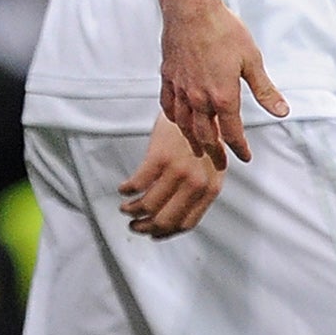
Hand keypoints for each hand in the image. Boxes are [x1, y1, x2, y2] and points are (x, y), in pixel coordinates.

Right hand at [119, 115, 225, 236]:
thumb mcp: (211, 163)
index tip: (154, 233)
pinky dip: (127, 190)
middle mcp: (196, 183)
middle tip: (135, 225)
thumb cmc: (204, 131)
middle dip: (146, 227)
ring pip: (148, 204)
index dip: (166, 232)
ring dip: (132, 210)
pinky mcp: (160, 156)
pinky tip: (124, 189)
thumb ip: (200, 187)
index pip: (186, 223)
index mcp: (211, 188)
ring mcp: (178, 170)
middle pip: (165, 219)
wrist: (199, 102)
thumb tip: (179, 210)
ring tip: (126, 208)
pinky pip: (137, 184)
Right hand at [160, 0, 286, 167]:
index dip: (240, 149)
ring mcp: (181, 89)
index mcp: (223, 96)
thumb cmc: (223, 29)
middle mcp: (199, 98)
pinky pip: (168, 105)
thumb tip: (282, 110)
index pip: (232, 133)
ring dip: (193, 140)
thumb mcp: (252, 60)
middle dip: (215, 152)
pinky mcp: (168, 76)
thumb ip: (264, 90)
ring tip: (198, 148)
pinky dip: (174, 118)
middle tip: (220, 163)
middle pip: (206, 135)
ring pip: (184, 124)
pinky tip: (177, 120)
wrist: (191, 9)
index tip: (245, 157)